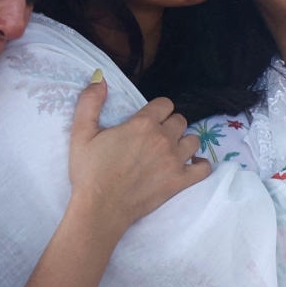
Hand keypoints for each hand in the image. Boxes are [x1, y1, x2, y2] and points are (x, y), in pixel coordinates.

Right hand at [67, 76, 209, 240]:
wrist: (100, 208)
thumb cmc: (90, 171)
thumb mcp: (82, 133)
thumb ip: (90, 103)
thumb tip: (99, 78)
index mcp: (143, 124)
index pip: (165, 103)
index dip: (157, 110)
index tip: (148, 120)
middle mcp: (163, 138)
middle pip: (180, 120)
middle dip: (170, 125)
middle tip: (155, 137)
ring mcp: (175, 160)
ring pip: (193, 140)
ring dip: (183, 143)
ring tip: (170, 151)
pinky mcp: (180, 181)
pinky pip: (203, 167)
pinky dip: (199, 165)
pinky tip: (189, 165)